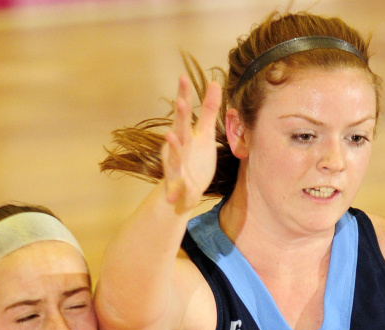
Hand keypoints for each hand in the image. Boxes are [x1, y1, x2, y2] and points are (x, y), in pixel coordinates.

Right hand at [162, 74, 221, 212]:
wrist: (183, 192)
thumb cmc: (194, 160)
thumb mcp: (204, 135)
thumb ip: (209, 110)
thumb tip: (214, 82)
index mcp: (184, 135)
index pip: (185, 113)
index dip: (184, 95)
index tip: (183, 77)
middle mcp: (177, 148)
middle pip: (179, 130)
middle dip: (180, 117)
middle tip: (181, 102)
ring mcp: (176, 167)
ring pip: (174, 156)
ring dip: (173, 147)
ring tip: (170, 136)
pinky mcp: (177, 187)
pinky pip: (175, 190)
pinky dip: (173, 192)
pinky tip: (171, 196)